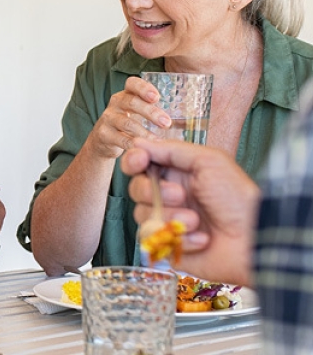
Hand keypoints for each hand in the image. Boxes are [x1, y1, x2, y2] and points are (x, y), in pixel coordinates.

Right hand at [86, 76, 170, 158]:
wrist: (103, 140)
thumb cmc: (129, 123)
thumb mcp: (138, 112)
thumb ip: (154, 110)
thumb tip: (186, 119)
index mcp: (126, 94)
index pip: (132, 83)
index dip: (143, 88)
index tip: (156, 97)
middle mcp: (115, 103)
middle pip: (131, 102)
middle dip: (150, 112)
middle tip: (166, 123)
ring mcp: (108, 118)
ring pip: (126, 123)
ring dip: (144, 132)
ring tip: (158, 141)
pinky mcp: (103, 134)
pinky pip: (120, 139)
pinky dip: (134, 144)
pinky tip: (145, 149)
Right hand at [122, 138, 258, 285]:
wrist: (252, 239)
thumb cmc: (237, 199)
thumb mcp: (209, 161)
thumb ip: (172, 149)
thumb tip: (139, 142)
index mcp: (176, 174)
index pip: (141, 164)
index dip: (134, 161)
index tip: (140, 162)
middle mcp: (168, 196)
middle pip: (136, 189)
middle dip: (153, 192)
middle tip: (180, 195)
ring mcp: (167, 221)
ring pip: (141, 215)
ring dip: (171, 217)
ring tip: (196, 221)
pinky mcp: (168, 244)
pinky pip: (154, 240)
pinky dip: (180, 238)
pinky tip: (201, 238)